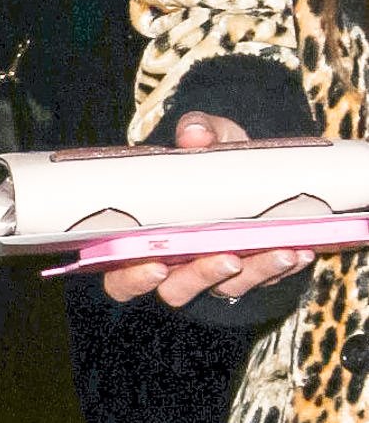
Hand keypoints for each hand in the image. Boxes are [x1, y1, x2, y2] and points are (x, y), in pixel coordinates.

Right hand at [98, 111, 313, 307]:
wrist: (248, 164)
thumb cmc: (212, 156)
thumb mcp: (207, 138)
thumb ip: (199, 131)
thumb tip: (194, 134)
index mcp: (143, 239)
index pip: (121, 275)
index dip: (133, 279)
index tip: (155, 267)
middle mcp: (174, 263)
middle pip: (176, 290)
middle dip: (202, 277)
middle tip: (228, 260)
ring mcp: (214, 272)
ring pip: (227, 288)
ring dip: (255, 273)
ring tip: (282, 251)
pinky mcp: (250, 273)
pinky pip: (267, 280)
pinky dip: (284, 266)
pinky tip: (302, 249)